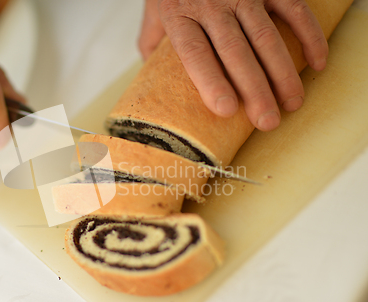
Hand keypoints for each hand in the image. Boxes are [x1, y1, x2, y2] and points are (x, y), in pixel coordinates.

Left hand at [139, 0, 327, 130]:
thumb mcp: (154, 13)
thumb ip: (152, 44)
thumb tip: (155, 82)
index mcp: (180, 16)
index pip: (196, 52)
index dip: (211, 81)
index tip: (226, 109)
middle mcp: (211, 5)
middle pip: (235, 52)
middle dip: (254, 89)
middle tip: (267, 121)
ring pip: (266, 36)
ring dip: (282, 72)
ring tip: (292, 103)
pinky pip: (294, 9)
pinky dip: (308, 34)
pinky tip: (317, 62)